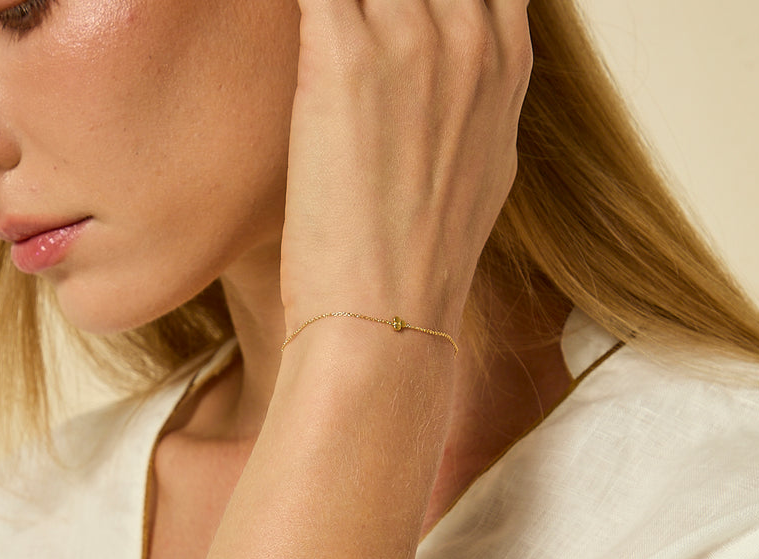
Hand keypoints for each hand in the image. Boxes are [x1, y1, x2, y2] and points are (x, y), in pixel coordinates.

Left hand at [280, 0, 532, 342]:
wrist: (386, 325)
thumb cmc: (414, 270)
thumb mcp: (481, 176)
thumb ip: (470, 104)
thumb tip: (448, 92)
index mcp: (506, 62)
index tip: (376, 16)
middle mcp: (469, 35)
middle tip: (331, 27)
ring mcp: (411, 37)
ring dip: (326, 5)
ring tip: (308, 32)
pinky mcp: (345, 52)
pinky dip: (292, 1)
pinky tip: (252, 21)